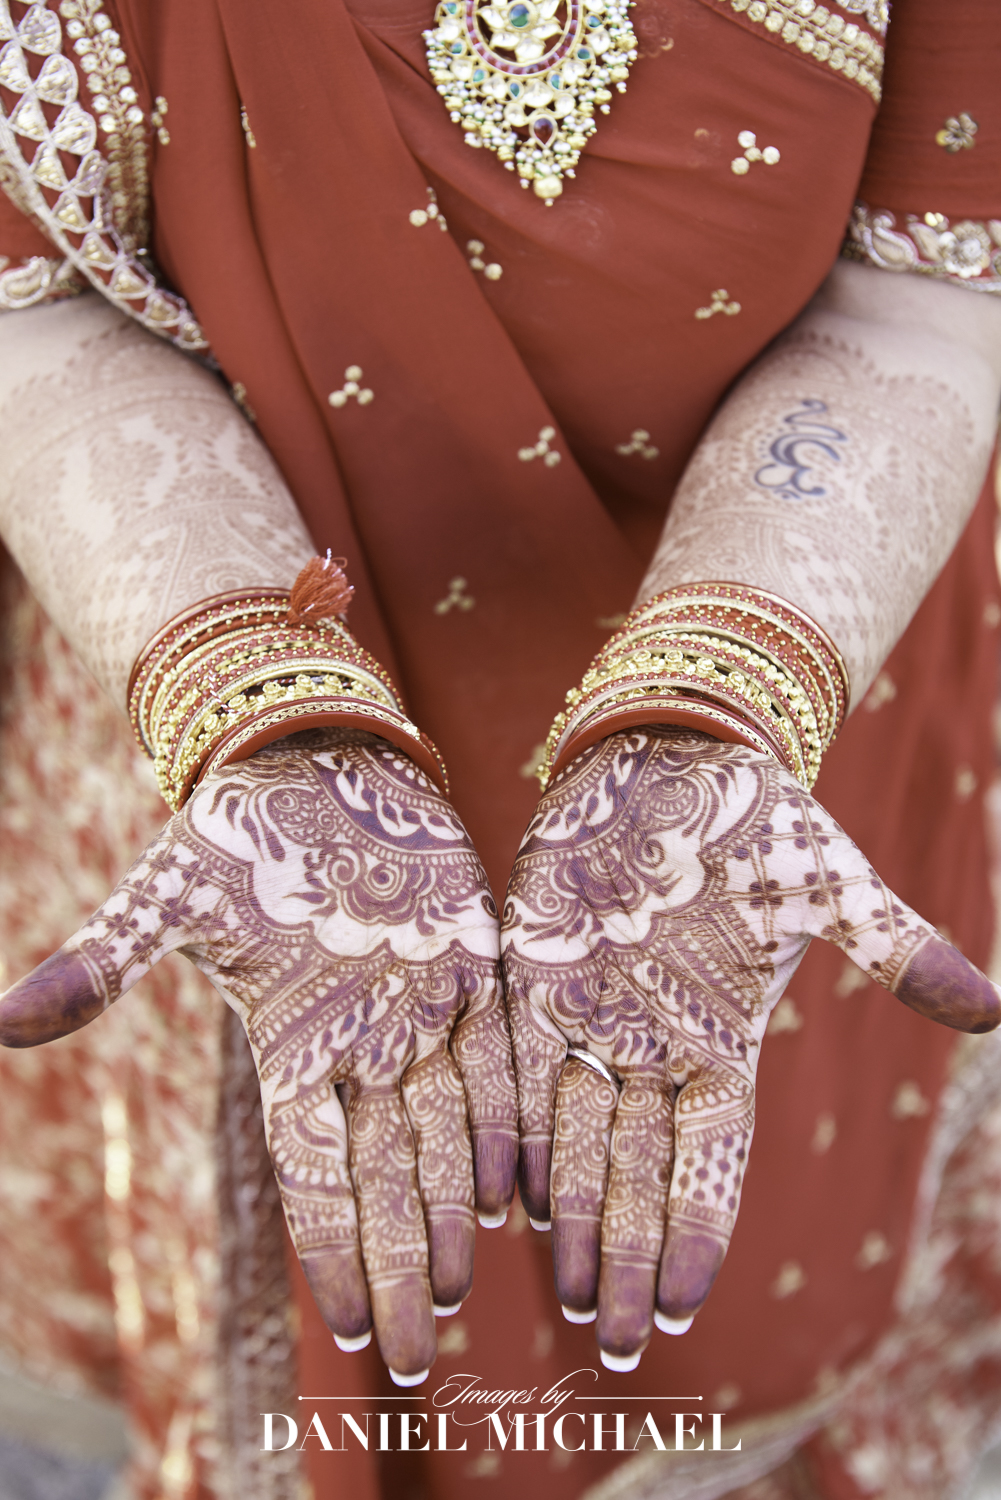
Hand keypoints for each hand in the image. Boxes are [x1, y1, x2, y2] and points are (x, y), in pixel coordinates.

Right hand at [0, 729, 517, 1381]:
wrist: (318, 770)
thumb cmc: (237, 835)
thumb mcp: (170, 897)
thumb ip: (106, 964)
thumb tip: (2, 1022)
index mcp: (292, 1048)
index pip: (315, 1174)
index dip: (332, 1249)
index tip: (351, 1327)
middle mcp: (361, 1048)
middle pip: (386, 1177)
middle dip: (400, 1264)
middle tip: (418, 1352)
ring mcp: (420, 1013)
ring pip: (447, 1133)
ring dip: (456, 1211)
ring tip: (466, 1290)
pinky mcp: (471, 969)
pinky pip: (496, 1059)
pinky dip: (509, 1122)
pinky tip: (523, 1186)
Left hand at [501, 728, 997, 1368]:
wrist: (675, 751)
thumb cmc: (760, 818)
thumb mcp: (830, 890)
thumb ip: (893, 953)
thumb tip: (993, 1010)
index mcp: (720, 1043)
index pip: (708, 1159)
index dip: (696, 1230)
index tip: (684, 1306)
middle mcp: (651, 1047)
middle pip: (638, 1172)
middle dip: (628, 1255)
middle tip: (613, 1340)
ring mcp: (590, 1017)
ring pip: (575, 1138)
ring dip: (571, 1217)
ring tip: (563, 1296)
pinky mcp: (536, 977)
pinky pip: (518, 1068)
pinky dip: (511, 1131)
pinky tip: (502, 1196)